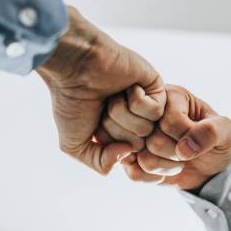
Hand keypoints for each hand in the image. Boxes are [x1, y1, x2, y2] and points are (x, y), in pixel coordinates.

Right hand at [37, 6, 165, 173]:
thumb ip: (99, 164)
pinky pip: (156, 112)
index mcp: (119, 138)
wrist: (75, 66)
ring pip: (147, 130)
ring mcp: (148, 107)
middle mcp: (136, 124)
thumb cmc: (71, 101)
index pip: (130, 162)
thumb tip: (128, 155)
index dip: (113, 150)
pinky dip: (135, 101)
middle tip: (102, 109)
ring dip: (123, 114)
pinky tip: (126, 87)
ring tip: (112, 96)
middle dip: (115, 130)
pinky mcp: (158, 89)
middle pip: (138, 147)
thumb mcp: (74, 145)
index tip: (98, 132)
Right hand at [113, 85, 230, 190]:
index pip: (169, 120)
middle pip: (153, 139)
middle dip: (177, 153)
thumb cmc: (217, 142)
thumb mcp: (226, 132)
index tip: (197, 137)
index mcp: (171, 96)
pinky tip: (164, 172)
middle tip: (187, 152)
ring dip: (167, 167)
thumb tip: (184, 149)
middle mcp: (147, 113)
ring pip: (144, 158)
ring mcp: (136, 136)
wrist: (209, 167)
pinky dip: (154, 178)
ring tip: (178, 161)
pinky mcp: (130, 158)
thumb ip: (212, 131)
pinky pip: (135, 174)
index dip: (186, 136)